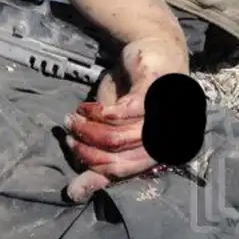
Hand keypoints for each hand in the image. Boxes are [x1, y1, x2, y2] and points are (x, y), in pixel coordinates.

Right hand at [63, 35, 188, 202]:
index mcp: (163, 150)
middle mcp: (169, 136)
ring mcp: (165, 114)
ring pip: (118, 138)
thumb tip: (75, 192)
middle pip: (120, 158)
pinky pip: (122, 114)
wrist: (153, 46)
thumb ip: (101, 156)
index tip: (71, 154)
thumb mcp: (114, 125)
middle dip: (87, 150)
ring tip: (72, 119)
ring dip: (88, 130)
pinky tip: (87, 107)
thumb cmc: (134, 90)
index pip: (125, 171)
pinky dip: (98, 113)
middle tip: (69, 136)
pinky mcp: (156, 92)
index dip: (94, 168)